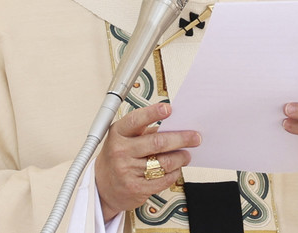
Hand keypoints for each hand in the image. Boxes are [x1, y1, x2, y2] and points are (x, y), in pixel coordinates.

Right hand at [94, 102, 200, 221]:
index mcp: (118, 134)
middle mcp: (121, 151)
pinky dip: (175, 172)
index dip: (153, 113)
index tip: (169, 109)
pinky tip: (176, 168)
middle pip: (158, 142)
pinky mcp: (136, 188)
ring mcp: (128, 171)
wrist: (102, 187)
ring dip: (181, 157)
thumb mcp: (125, 138)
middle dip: (182, 139)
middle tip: (195, 137)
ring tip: (186, 154)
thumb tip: (175, 126)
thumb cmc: (118, 157)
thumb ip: (145, 131)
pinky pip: (164, 179)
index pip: (136, 120)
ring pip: (165, 162)